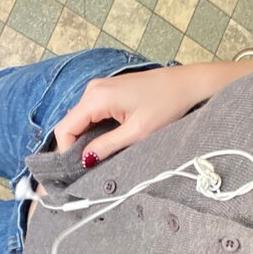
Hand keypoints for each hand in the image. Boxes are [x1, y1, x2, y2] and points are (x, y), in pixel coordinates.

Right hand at [52, 65, 207, 162]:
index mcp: (96, 97)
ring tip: (102, 153)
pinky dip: (95, 127)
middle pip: (70, 123)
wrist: (187, 84)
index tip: (79, 169)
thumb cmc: (166, 105)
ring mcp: (99, 87)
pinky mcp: (108, 89)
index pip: (65, 128)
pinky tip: (109, 138)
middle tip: (91, 165)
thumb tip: (85, 160)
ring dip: (86, 137)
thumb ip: (107, 145)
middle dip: (76, 146)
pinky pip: (91, 112)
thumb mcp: (137, 132)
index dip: (66, 152)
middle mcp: (92, 89)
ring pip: (80, 119)